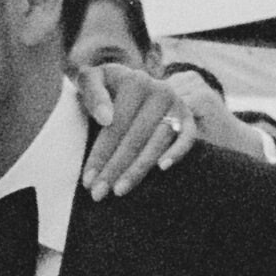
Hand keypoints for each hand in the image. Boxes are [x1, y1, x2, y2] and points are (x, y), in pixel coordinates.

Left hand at [77, 69, 202, 201]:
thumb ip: (92, 91)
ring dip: (138, 169)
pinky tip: (162, 169)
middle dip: (115, 168)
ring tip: (119, 190)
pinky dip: (177, 153)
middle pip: (135, 138)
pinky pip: (187, 138)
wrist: (128, 82)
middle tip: (99, 194)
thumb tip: (106, 119)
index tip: (88, 180)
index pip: (116, 125)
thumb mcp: (90, 80)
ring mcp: (176, 104)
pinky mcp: (188, 117)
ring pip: (157, 142)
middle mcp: (159, 90)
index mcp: (134, 81)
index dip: (100, 154)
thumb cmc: (104, 87)